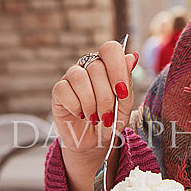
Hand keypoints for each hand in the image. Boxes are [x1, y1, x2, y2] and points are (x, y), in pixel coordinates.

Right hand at [51, 41, 138, 167]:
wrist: (95, 142)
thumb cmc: (111, 120)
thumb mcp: (125, 105)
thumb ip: (127, 82)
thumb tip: (132, 57)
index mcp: (108, 65)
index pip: (110, 49)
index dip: (117, 68)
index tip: (121, 92)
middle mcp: (89, 66)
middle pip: (96, 67)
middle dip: (105, 97)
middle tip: (107, 115)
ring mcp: (72, 76)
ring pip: (80, 77)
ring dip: (91, 102)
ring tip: (95, 117)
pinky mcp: (59, 90)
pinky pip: (65, 90)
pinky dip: (76, 107)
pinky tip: (81, 115)